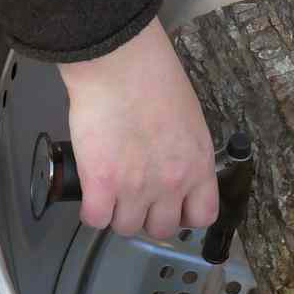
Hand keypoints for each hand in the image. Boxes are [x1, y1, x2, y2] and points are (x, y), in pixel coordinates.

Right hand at [57, 18, 218, 237]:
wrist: (121, 65)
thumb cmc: (153, 78)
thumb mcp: (188, 119)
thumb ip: (184, 150)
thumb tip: (170, 162)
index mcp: (198, 165)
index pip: (203, 215)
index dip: (185, 215)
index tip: (173, 207)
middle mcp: (172, 183)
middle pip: (162, 228)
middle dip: (148, 217)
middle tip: (135, 199)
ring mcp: (136, 188)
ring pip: (127, 228)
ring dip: (117, 215)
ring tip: (110, 194)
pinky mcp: (101, 185)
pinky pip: (95, 220)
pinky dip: (91, 212)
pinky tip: (91, 195)